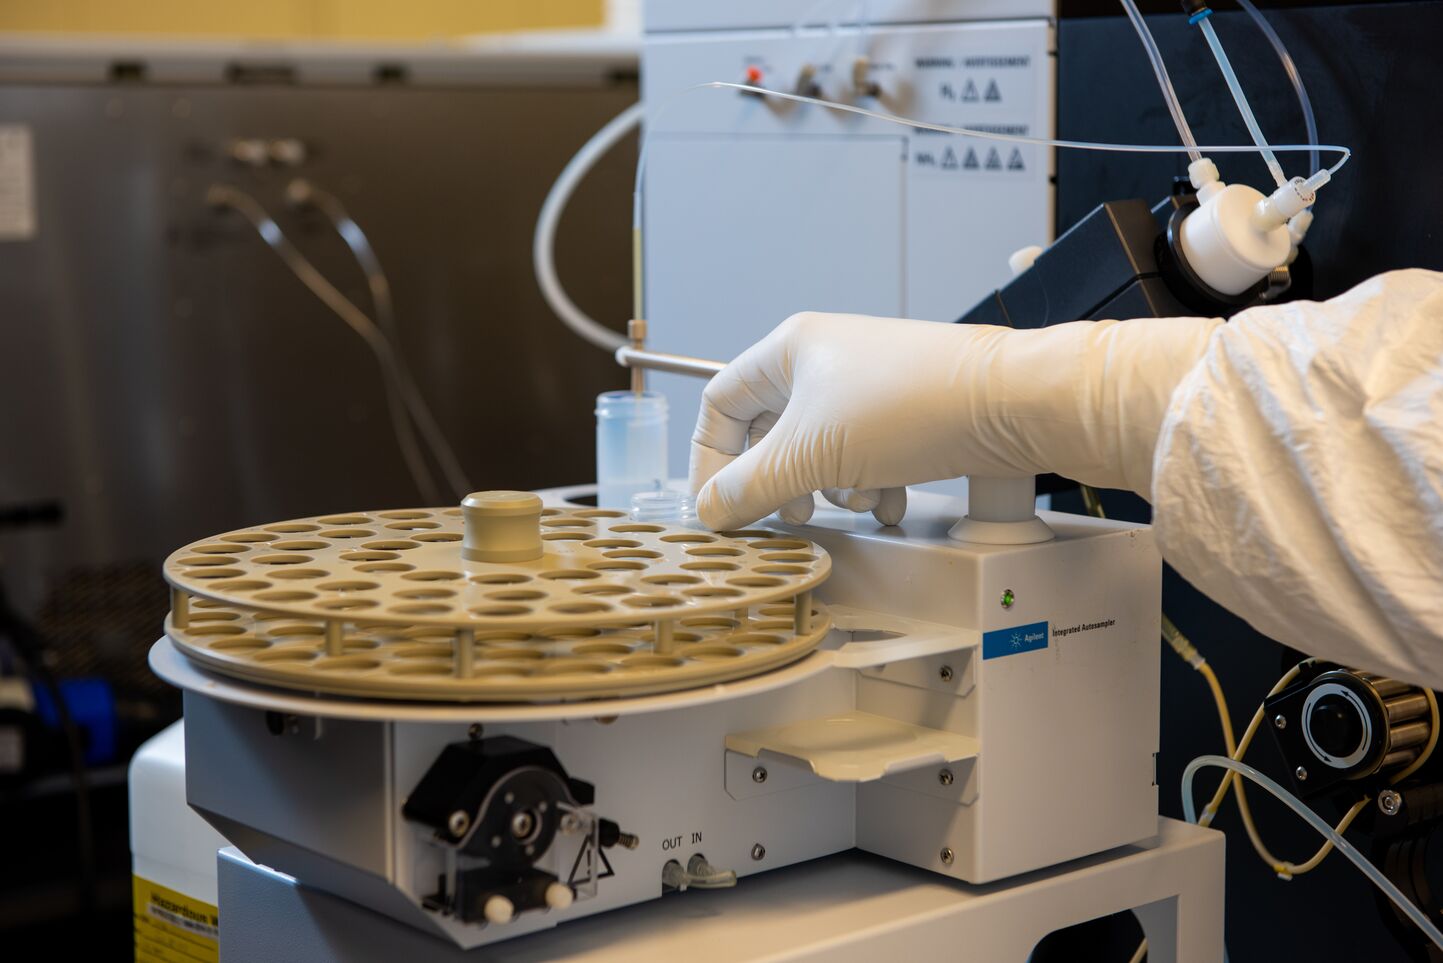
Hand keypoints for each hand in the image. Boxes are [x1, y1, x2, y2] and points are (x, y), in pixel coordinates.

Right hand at [689, 311, 1220, 530]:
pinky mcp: (908, 413)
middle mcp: (826, 361)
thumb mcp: (811, 455)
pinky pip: (867, 457)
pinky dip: (871, 486)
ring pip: (821, 450)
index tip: (718, 508)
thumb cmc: (909, 406)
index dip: (711, 459)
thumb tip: (710, 511)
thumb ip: (749, 487)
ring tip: (857, 500)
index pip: (721, 403)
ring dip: (831, 487)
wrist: (1010, 403)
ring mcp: (869, 386)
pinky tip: (892, 501)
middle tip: (788, 513)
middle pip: (772, 432)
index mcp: (790, 350)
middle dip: (780, 481)